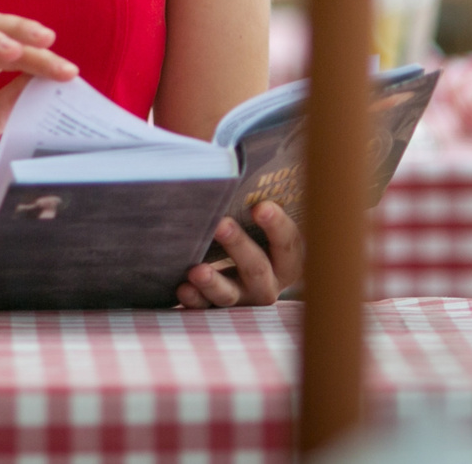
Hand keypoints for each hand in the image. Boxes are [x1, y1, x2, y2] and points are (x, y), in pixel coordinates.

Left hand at [177, 199, 301, 308]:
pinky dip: (194, 299)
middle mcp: (268, 283)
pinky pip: (204, 308)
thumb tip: (234, 162)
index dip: (277, 225)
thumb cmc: (255, 233)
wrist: (240, 271)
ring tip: (196, 270)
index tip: (260, 206)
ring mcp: (242, 298)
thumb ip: (258, 201)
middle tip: (221, 224)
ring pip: (229, 294)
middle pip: (257, 267)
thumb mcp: (263, 221)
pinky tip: (183, 288)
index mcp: (287, 260)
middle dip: (239, 245)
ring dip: (213, 282)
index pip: (289, 243)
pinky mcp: (216, 309)